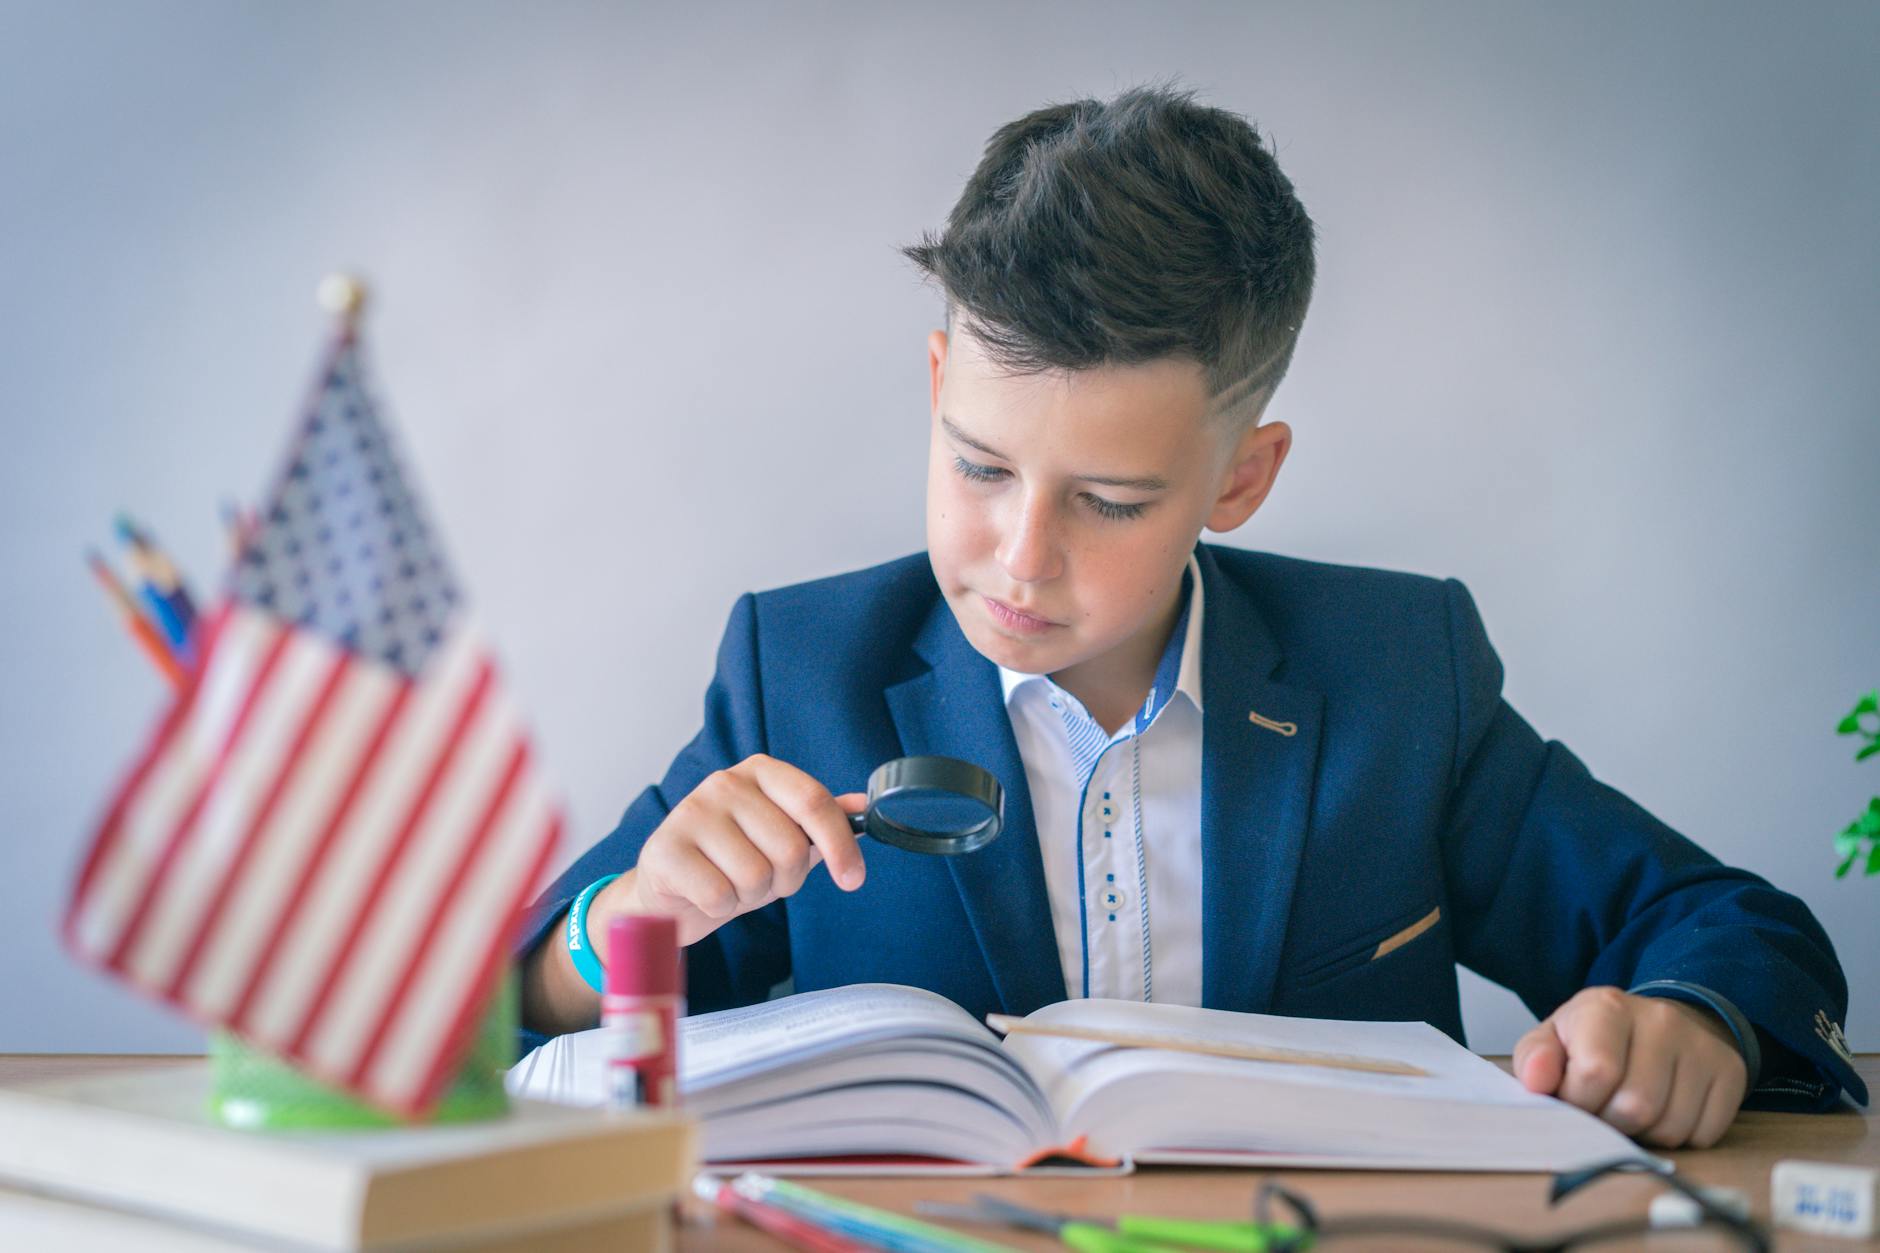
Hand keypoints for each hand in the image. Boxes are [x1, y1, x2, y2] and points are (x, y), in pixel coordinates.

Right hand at [597, 754, 867, 947]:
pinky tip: (706, 896)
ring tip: (731, 885)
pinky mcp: (664, 850)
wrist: (670, 890)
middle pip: (789, 848)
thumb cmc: (732, 861)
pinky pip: (720, 895)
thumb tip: (866, 806)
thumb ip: (822, 820)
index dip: (840, 845)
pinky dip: (721, 908)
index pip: (814, 802)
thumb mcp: (782, 838)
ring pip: (756, 875)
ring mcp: (690, 812)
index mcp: (761, 771)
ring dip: (751, 896)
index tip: (854, 880)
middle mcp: (724, 782)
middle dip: (785, 880)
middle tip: (762, 880)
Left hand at [1513, 986, 1747, 1147]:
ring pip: (1671, 1127)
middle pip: (1635, 1106)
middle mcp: (1661, 1019)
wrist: (1655, 1024)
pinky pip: (1704, 1134)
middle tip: (1605, 1107)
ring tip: (1633, 1106)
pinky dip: (1680, 1137)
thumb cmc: (1595, 1039)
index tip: (1574, 1096)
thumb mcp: (1554, 1040)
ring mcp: (1700, 1044)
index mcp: (1607, 1007)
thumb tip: (1537, 1080)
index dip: (1578, 1101)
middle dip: (1611, 1122)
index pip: (1594, 1074)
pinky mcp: (1730, 1071)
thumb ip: (1535, 1059)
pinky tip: (1666, 1108)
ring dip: (1645, 1133)